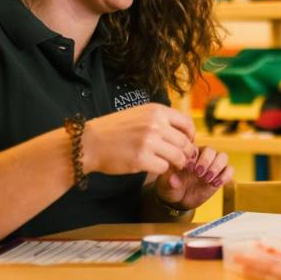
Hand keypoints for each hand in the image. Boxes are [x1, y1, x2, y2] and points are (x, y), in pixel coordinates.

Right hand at [80, 103, 196, 176]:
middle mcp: (155, 124)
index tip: (187, 143)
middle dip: (186, 153)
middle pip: (185, 142)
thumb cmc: (115, 130)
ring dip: (177, 163)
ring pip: (178, 156)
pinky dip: (161, 169)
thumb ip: (161, 120)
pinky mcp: (141, 159)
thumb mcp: (140, 114)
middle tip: (182, 159)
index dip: (190, 136)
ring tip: (171, 165)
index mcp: (156, 110)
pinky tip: (153, 166)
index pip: (187, 123)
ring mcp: (149, 141)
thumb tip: (185, 133)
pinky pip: (164, 167)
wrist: (90, 142)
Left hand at [154, 145, 232, 210]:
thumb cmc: (170, 189)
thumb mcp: (166, 186)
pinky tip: (215, 184)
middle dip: (206, 161)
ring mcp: (213, 166)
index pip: (195, 147)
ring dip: (217, 167)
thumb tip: (173, 180)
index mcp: (188, 154)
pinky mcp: (220, 176)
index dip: (194, 156)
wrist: (180, 201)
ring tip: (207, 179)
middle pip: (211, 150)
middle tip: (199, 174)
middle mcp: (202, 157)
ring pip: (223, 156)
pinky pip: (230, 170)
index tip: (188, 168)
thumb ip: (169, 182)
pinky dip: (225, 175)